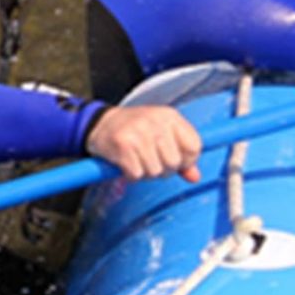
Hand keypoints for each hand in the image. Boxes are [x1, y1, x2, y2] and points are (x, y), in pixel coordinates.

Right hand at [86, 105, 203, 181]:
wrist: (99, 124)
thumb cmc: (134, 131)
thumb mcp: (161, 135)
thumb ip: (181, 155)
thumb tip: (195, 177)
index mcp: (169, 116)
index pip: (194, 146)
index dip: (187, 161)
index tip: (174, 161)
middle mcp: (155, 121)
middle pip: (174, 162)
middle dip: (164, 169)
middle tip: (151, 162)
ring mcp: (138, 132)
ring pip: (155, 171)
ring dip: (145, 173)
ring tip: (137, 162)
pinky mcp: (122, 145)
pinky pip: (136, 173)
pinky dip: (131, 175)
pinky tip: (126, 165)